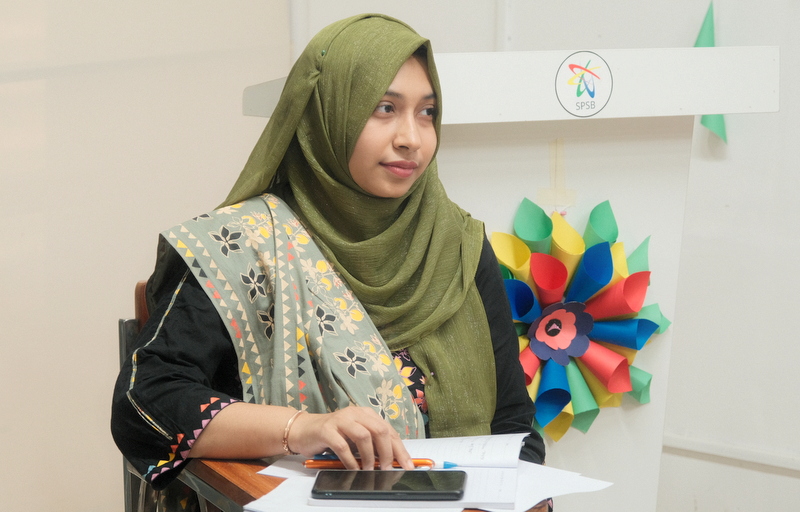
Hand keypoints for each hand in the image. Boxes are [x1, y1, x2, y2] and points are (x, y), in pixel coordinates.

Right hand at [287, 406, 412, 469]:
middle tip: (388, 469)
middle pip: (379, 430)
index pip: (389, 431)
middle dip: (387, 452)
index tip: (408, 465)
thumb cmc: (333, 436)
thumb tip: (392, 462)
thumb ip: (372, 445)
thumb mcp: (356, 438)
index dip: (400, 449)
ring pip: (363, 436)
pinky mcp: (327, 430)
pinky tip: (354, 468)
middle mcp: (355, 413)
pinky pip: (343, 446)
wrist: (304, 430)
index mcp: (366, 414)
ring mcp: (340, 420)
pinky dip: (351, 460)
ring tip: (370, 470)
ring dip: (370, 456)